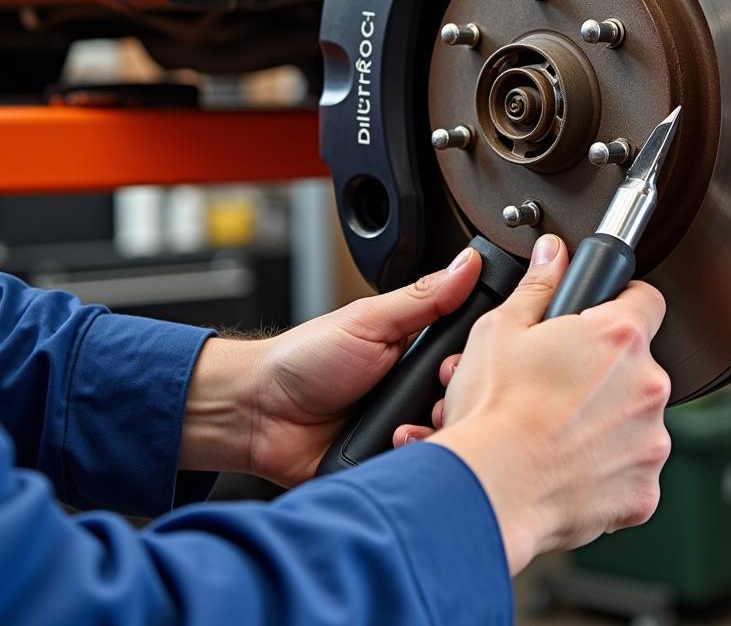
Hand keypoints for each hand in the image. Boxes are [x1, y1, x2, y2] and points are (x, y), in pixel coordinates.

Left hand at [178, 247, 481, 485]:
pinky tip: (397, 447)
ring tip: (406, 426)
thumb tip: (467, 263)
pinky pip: (418, 469)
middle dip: (455, 400)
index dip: (470, 362)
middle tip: (434, 394)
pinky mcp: (389, 464)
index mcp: (415, 352)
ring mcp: (403, 429)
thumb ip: (424, 296)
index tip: (457, 363)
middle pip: (463, 400)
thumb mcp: (370, 320)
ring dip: (433, 432)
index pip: (467, 356)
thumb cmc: (304, 360)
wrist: (258, 413)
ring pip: (447, 437)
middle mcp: (414, 392)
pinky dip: (412, 460)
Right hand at [406, 234, 672, 574]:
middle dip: (602, 370)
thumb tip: (554, 254)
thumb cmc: (495, 410)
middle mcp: (647, 386)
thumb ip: (539, 285)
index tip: (600, 313)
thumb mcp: (502, 328)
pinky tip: (564, 463)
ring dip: (604, 420)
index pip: (646, 299)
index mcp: (619, 337)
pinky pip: (630, 470)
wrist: (490, 489)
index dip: (621, 301)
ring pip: (633, 418)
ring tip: (553, 426)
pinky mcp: (642, 491)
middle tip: (556, 381)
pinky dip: (604, 469)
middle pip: (636, 364)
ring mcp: (650, 441)